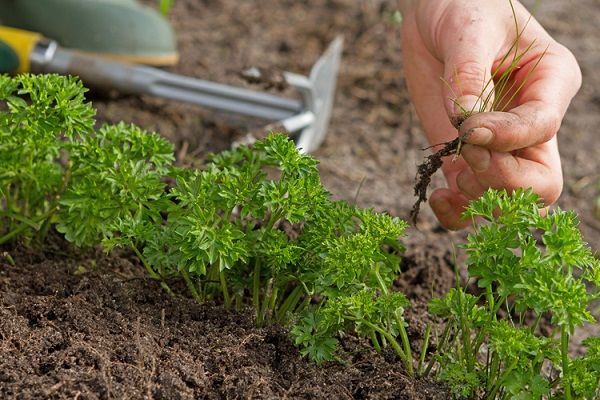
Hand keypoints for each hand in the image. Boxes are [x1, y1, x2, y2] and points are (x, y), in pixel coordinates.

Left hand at [400, 0, 580, 228]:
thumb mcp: (469, 30)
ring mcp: (501, 149)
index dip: (507, 138)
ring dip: (479, 198)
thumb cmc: (464, 9)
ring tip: (450, 167)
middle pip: (541, 184)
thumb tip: (466, 119)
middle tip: (466, 155)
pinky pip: (474, 204)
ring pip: (510, 203)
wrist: (435, 18)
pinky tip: (438, 197)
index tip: (469, 129)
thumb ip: (469, 74)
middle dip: (502, 182)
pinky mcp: (469, 159)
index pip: (541, 130)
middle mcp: (531, 125)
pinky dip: (458, 213)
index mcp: (550, 85)